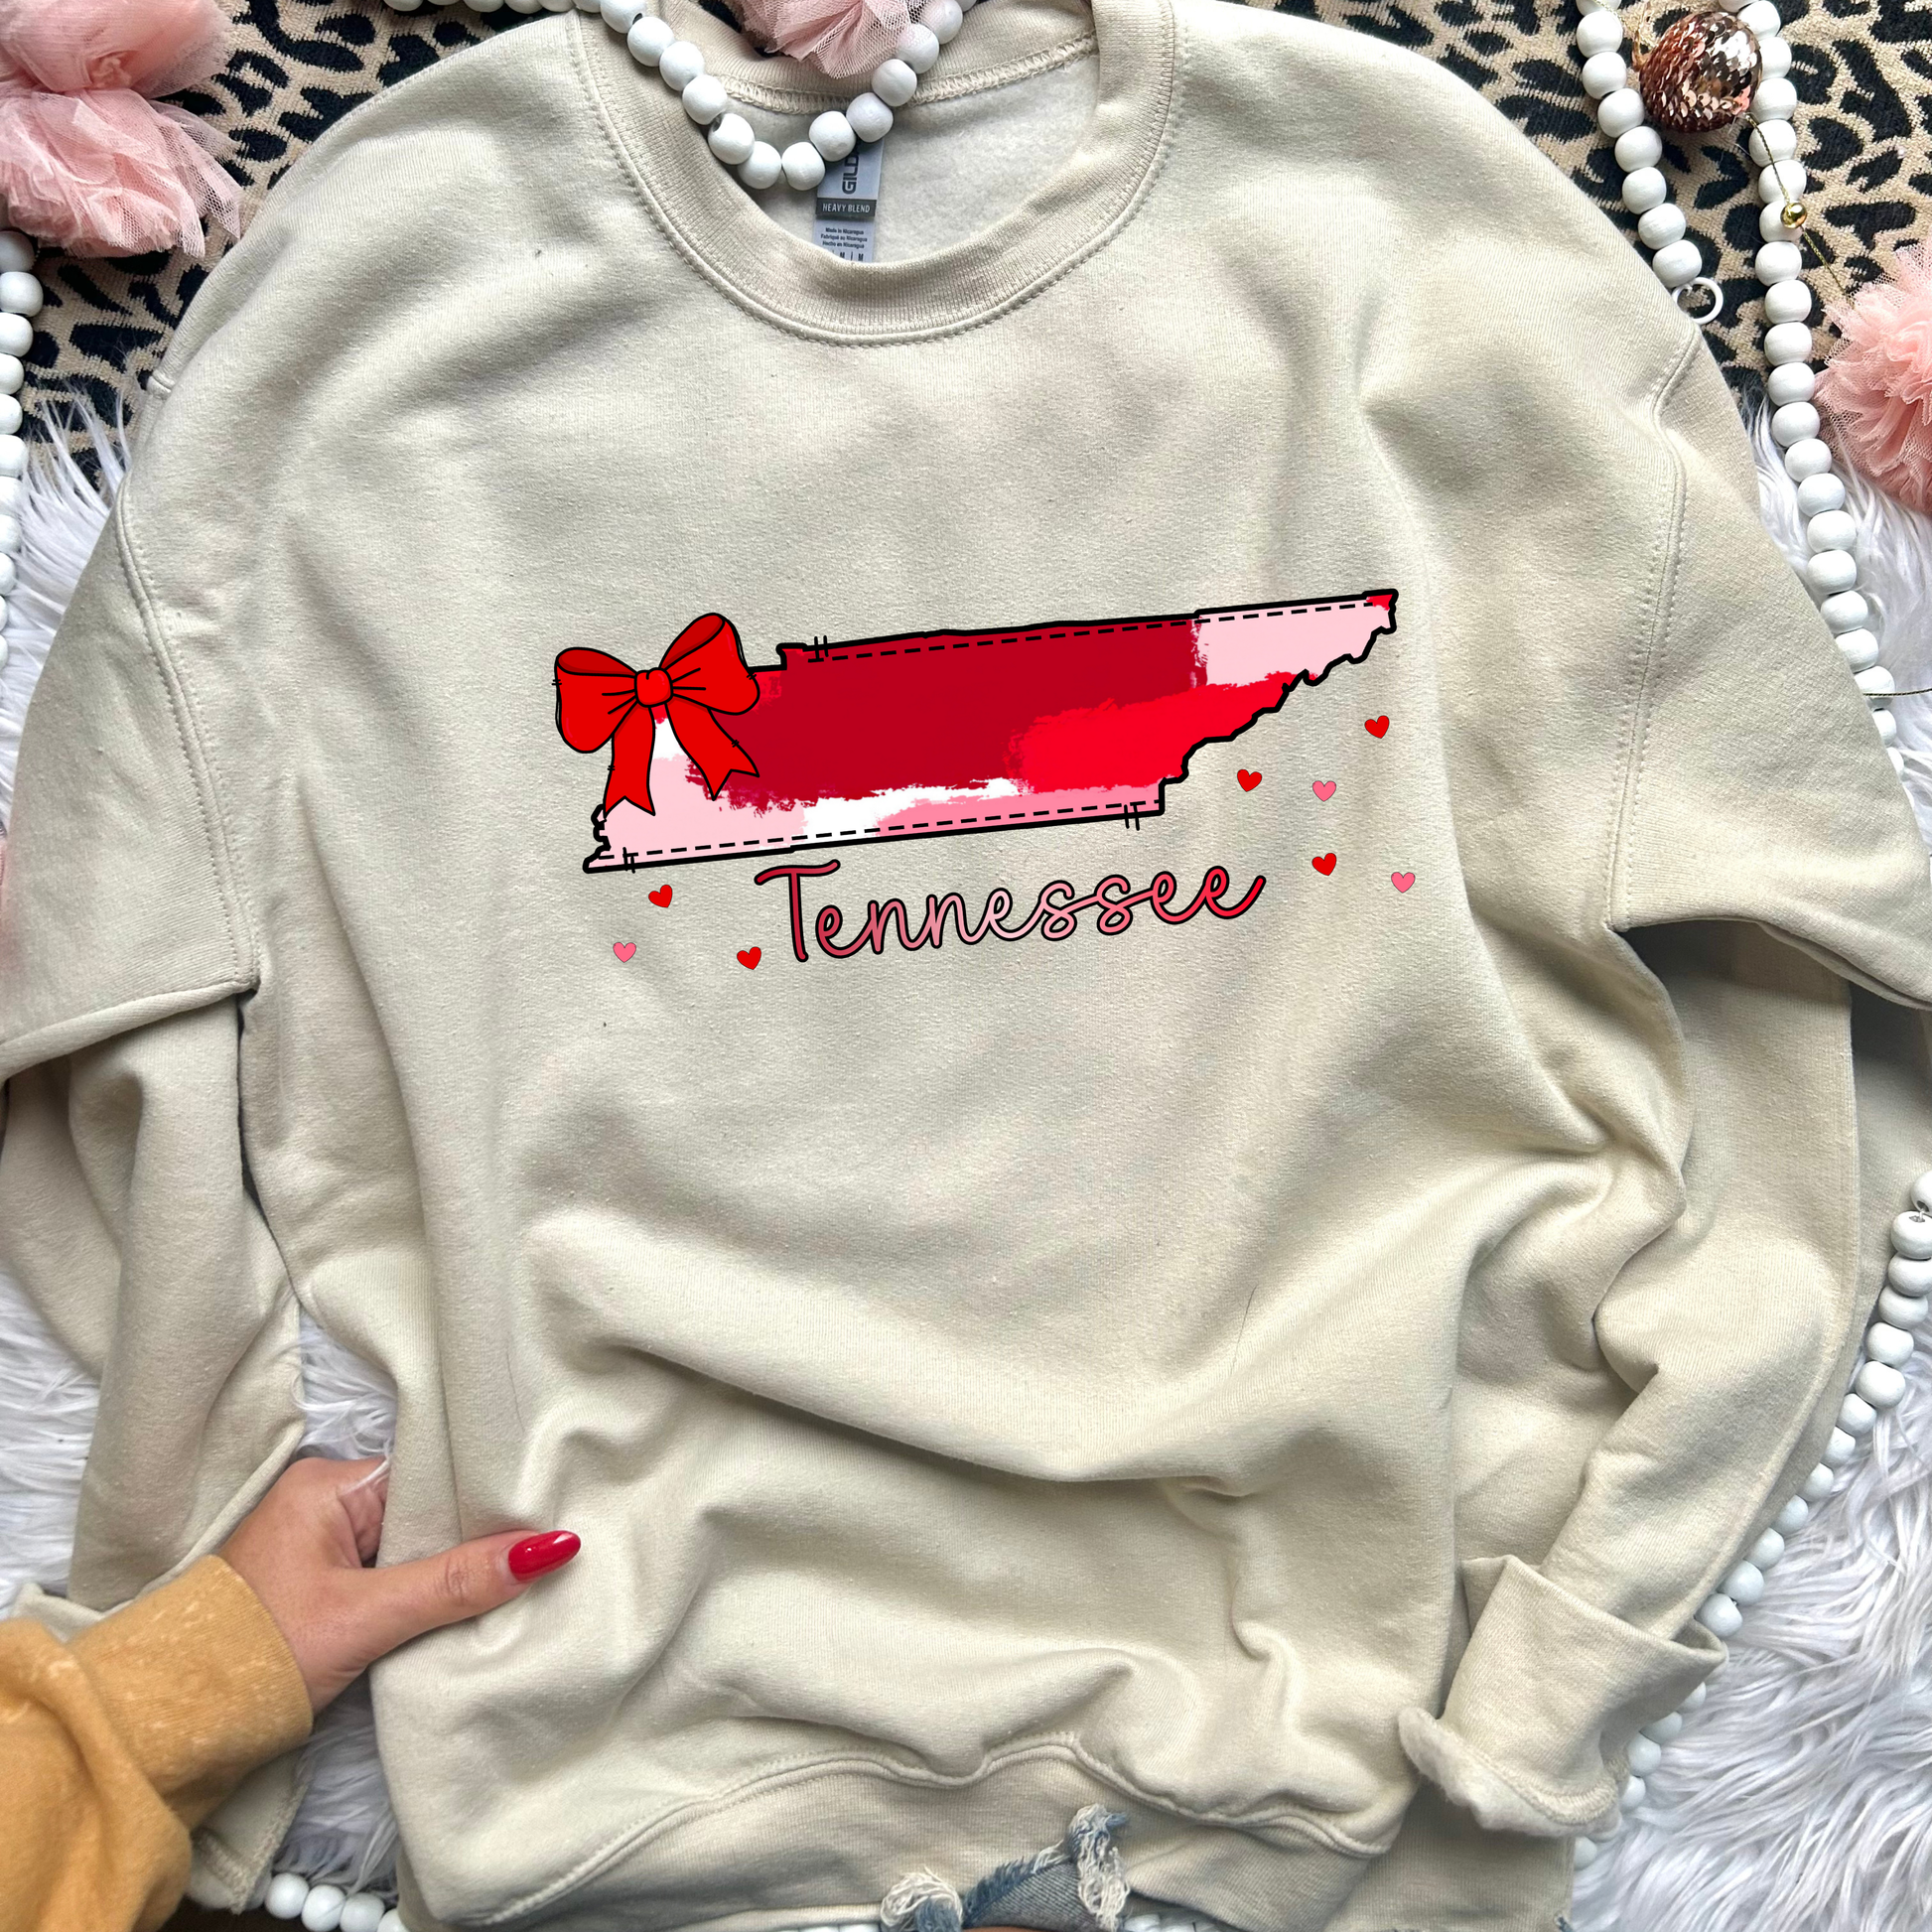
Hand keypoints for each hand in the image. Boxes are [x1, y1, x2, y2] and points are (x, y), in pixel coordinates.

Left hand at [218, 1455, 578, 1711]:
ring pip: (411, 1549)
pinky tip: (464, 1608)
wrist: (171, 1727)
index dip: (485, 1497)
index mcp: (328, 1483)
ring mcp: (321, 1547)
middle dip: (473, 1538)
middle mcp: (324, 1502)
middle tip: (544, 1552)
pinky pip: (391, 1576)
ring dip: (449, 1572)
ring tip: (519, 1578)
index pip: (430, 1474)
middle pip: (425, 1511)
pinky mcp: (320, 1589)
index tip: (546, 1510)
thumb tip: (552, 1546)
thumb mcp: (368, 1617)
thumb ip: (457, 1582)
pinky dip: (422, 1595)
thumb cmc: (259, 1655)